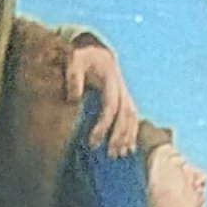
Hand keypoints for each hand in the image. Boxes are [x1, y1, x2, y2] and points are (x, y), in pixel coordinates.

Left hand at [65, 40, 139, 155]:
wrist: (96, 51)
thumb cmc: (83, 57)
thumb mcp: (74, 61)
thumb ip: (73, 78)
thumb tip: (74, 98)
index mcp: (110, 80)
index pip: (110, 108)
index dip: (103, 126)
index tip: (93, 142)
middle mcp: (121, 89)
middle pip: (125, 116)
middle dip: (118, 136)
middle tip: (109, 154)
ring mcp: (125, 94)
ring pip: (132, 118)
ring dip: (127, 137)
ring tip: (120, 154)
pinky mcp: (125, 99)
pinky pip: (133, 118)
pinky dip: (132, 133)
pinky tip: (129, 148)